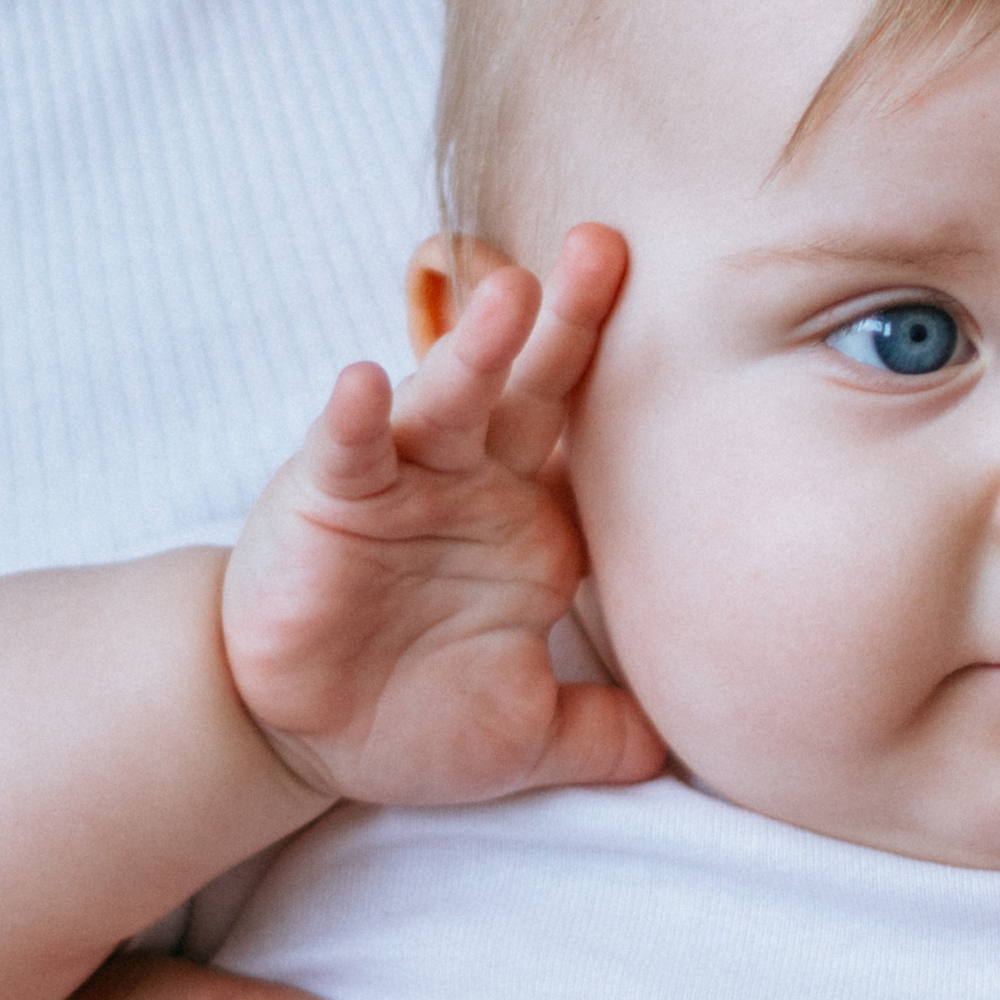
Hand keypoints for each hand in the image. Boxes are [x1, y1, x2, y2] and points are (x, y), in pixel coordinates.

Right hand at [221, 227, 661, 809]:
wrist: (296, 733)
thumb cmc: (413, 716)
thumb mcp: (528, 737)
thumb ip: (608, 736)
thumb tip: (693, 752)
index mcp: (534, 523)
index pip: (595, 442)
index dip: (638, 389)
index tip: (703, 327)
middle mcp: (474, 483)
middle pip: (532, 389)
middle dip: (568, 321)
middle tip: (606, 248)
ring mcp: (402, 482)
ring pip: (446, 401)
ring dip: (475, 350)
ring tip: (512, 293)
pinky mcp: (329, 499)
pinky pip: (346, 450)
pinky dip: (354, 418)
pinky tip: (365, 382)